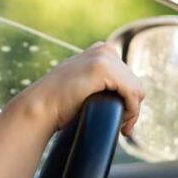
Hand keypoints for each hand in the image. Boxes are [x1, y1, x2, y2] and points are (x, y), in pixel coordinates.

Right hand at [16, 42, 144, 135]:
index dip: (129, 100)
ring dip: (132, 112)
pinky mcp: (102, 69)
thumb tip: (123, 93)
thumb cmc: (60, 102)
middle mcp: (104, 49)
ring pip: (136, 89)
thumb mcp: (83, 83)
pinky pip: (132, 93)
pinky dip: (131, 111)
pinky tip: (121, 122)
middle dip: (132, 107)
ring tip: (122, 127)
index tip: (122, 120)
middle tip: (123, 128)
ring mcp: (102, 57)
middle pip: (135, 83)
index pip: (129, 78)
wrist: (41, 106)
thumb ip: (99, 80)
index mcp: (101, 50)